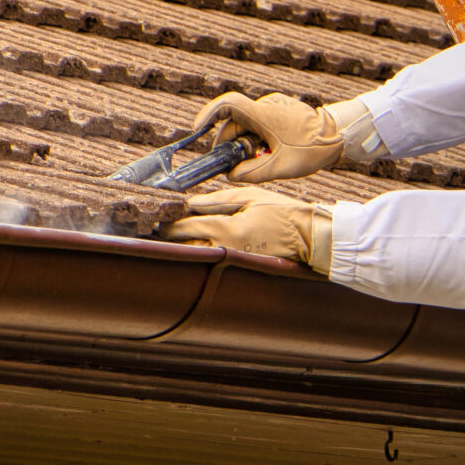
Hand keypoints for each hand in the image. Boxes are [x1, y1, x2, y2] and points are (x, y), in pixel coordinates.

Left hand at [166, 184, 323, 263]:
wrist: (308, 236)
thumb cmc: (282, 212)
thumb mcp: (249, 197)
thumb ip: (216, 200)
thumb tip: (190, 203)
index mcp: (228, 230)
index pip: (186, 228)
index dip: (168, 224)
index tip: (156, 219)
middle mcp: (227, 250)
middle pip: (186, 246)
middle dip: (170, 238)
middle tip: (156, 228)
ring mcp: (233, 262)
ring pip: (197, 256)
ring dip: (183, 247)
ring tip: (170, 237)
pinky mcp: (239, 267)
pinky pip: (213, 260)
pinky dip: (201, 252)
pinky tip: (195, 244)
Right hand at [190, 91, 367, 184]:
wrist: (339, 135)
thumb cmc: (312, 149)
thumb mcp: (279, 168)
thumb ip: (250, 173)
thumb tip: (230, 174)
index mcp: (262, 115)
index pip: (227, 104)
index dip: (208, 114)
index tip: (198, 129)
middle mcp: (265, 105)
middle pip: (235, 122)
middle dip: (230, 143)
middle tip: (233, 164)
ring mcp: (274, 105)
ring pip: (247, 124)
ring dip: (245, 142)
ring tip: (258, 160)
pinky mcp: (280, 110)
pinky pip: (260, 122)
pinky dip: (256, 137)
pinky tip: (267, 152)